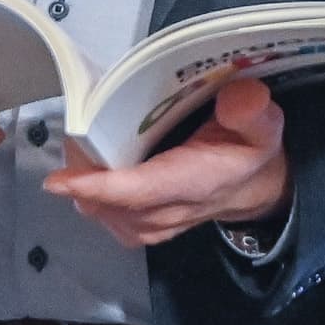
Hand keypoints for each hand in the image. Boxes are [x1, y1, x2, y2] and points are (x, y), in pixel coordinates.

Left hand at [44, 76, 288, 248]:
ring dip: (85, 186)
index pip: (141, 192)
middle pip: (112, 203)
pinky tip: (88, 173)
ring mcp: (155, 225)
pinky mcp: (144, 228)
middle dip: (83, 175)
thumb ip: (252, 112)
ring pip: (105, 213)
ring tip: (80, 149)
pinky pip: (108, 218)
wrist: (256, 187)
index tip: (60, 179)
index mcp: (196, 183)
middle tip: (73, 135)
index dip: (99, 186)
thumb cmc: (249, 151)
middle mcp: (171, 210)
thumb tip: (237, 96)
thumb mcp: (265, 126)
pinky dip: (92, 197)